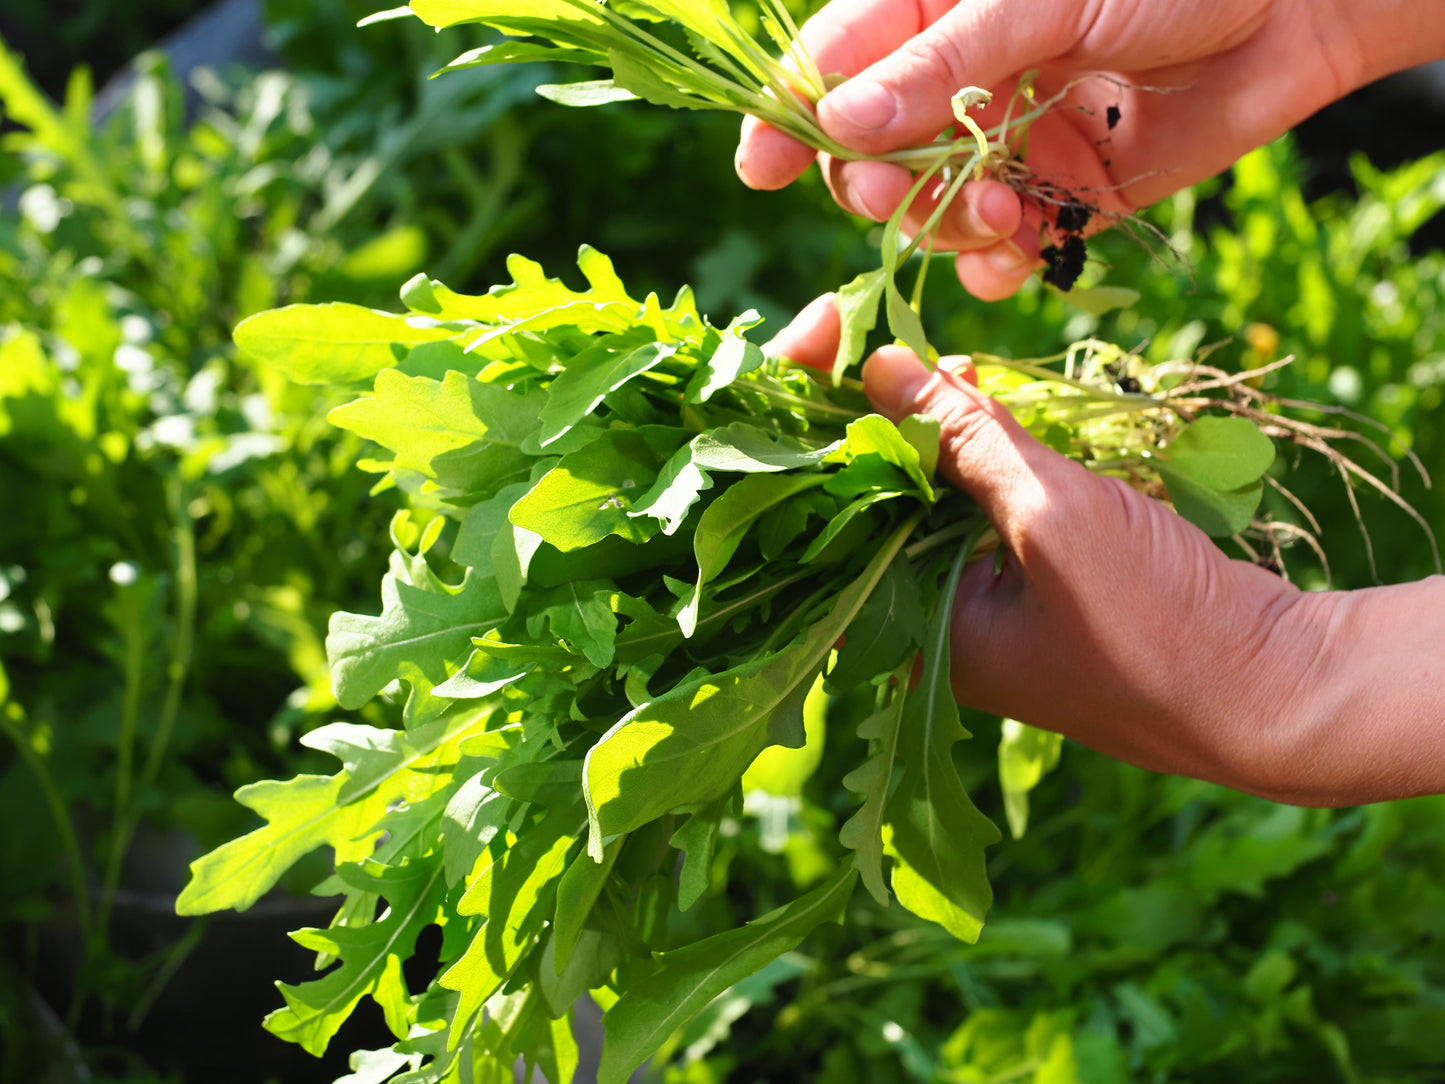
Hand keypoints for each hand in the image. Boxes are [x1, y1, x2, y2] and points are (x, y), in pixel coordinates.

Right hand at [738, 0, 1439, 299]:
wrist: (1297, 8)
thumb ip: (940, 63)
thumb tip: (839, 125)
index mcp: (935, 9)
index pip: (830, 66)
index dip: (789, 117)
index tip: (763, 171)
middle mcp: (961, 82)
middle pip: (870, 156)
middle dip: (881, 187)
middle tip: (911, 192)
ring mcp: (1006, 142)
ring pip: (930, 214)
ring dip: (950, 228)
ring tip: (1006, 210)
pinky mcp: (1060, 194)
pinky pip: (999, 251)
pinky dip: (997, 266)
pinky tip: (1017, 256)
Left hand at [770, 296, 1444, 805]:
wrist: (1280, 688)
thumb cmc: (1155, 624)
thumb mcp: (1048, 516)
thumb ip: (961, 441)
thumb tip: (877, 367)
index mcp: (909, 636)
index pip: (828, 521)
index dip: (817, 429)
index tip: (824, 342)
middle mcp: (934, 630)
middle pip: (878, 506)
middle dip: (883, 422)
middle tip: (891, 346)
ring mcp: (989, 614)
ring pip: (936, 503)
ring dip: (943, 434)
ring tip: (950, 367)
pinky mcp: (1040, 594)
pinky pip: (991, 515)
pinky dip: (993, 462)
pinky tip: (996, 407)